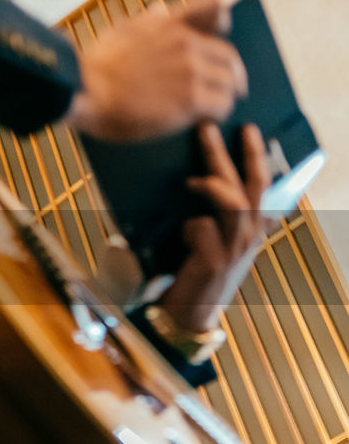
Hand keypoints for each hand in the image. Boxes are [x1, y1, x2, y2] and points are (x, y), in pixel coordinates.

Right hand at [63, 0, 247, 141]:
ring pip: (228, 83)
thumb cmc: (94, 68)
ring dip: (222, 96)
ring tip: (211, 109)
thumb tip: (159, 10)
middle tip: (230, 88)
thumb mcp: (121, 32)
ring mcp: (190, 70)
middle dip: (230, 73)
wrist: (84, 91)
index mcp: (168, 24)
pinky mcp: (190, 99)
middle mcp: (184, 42)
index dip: (222, 22)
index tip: (221, 35)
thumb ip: (147, 23)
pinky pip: (221, 106)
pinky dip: (216, 114)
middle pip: (228, 56)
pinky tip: (204, 120)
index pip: (212, 8)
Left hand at [156, 123, 273, 331]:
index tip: (251, 131)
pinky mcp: (214, 260)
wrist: (188, 315)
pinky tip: (182, 232)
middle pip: (250, 185)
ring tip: (193, 172)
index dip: (257, 157)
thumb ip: (225, 222)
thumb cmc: (198, 276)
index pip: (260, 185)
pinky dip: (190, 224)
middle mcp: (248, 235)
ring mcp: (234, 248)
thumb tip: (220, 193)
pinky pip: (202, 227)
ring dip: (213, 180)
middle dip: (237, 154)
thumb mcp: (218, 246)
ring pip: (233, 202)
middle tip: (215, 128)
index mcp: (250, 227)